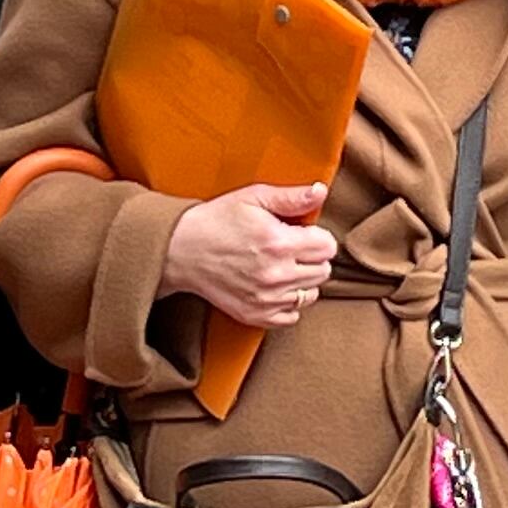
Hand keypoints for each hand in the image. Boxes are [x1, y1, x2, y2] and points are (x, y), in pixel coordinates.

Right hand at [162, 183, 338, 327]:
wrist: (180, 250)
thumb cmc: (217, 220)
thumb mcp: (253, 198)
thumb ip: (291, 197)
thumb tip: (320, 192)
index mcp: (279, 242)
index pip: (327, 247)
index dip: (318, 237)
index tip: (303, 234)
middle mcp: (276, 275)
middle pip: (323, 271)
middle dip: (313, 257)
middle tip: (292, 248)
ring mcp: (266, 299)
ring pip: (310, 294)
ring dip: (303, 281)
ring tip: (283, 267)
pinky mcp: (255, 315)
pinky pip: (292, 316)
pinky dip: (288, 303)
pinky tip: (275, 287)